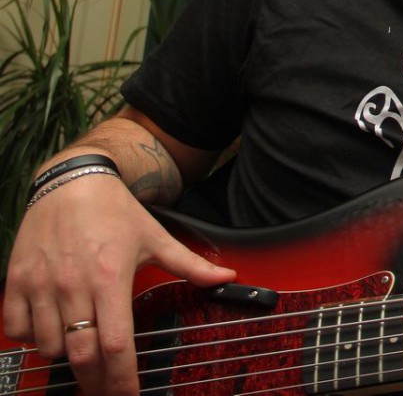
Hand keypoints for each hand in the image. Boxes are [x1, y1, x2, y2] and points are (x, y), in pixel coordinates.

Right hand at [3, 174, 235, 394]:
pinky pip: (17, 330)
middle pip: (82, 355)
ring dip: (65, 358)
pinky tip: (50, 331)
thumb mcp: (156, 237)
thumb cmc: (115, 211)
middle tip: (105, 392)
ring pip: (49, 347)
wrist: (71, 181)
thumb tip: (228, 278)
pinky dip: (32, 339)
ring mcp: (41, 285)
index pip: (116, 344)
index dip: (122, 379)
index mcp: (111, 278)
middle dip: (95, 383)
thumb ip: (191, 265)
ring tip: (82, 350)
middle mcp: (73, 285)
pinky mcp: (17, 281)